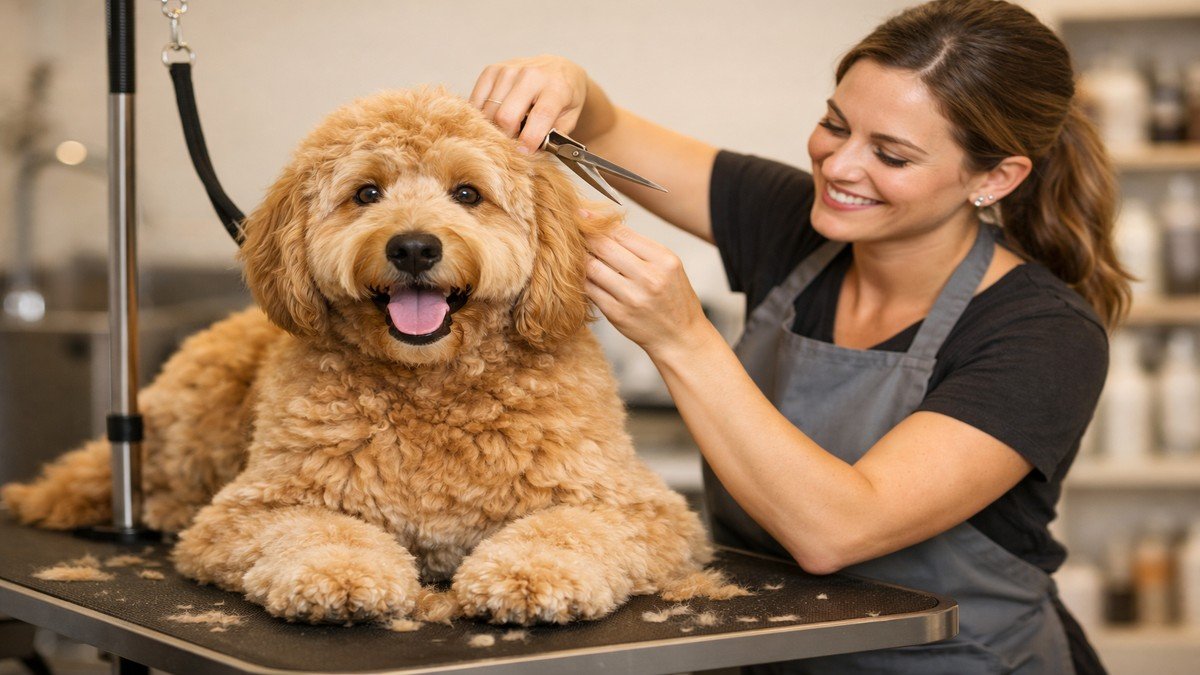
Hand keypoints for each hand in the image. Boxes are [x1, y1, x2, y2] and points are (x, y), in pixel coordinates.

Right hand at [470, 55, 588, 153]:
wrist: (558, 68)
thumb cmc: (564, 98)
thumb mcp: (570, 118)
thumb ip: (554, 137)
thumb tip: (533, 154)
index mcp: (556, 87)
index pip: (540, 116)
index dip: (529, 140)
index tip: (523, 153)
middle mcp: (531, 74)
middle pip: (506, 116)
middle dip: (507, 137)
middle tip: (513, 143)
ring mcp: (508, 70)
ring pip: (489, 111)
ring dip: (494, 127)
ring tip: (507, 129)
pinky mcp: (492, 70)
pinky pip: (476, 101)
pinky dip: (482, 115)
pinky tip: (493, 119)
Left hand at [584, 221, 712, 358]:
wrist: (679, 337)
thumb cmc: (674, 299)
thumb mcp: (669, 267)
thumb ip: (641, 248)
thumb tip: (606, 227)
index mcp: (664, 261)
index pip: (623, 233)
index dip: (599, 223)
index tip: (584, 216)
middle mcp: (649, 278)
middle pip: (605, 248)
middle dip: (585, 236)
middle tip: (573, 229)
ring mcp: (632, 298)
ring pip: (592, 268)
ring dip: (580, 258)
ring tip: (574, 252)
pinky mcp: (617, 315)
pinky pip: (590, 290)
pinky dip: (583, 280)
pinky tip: (580, 275)